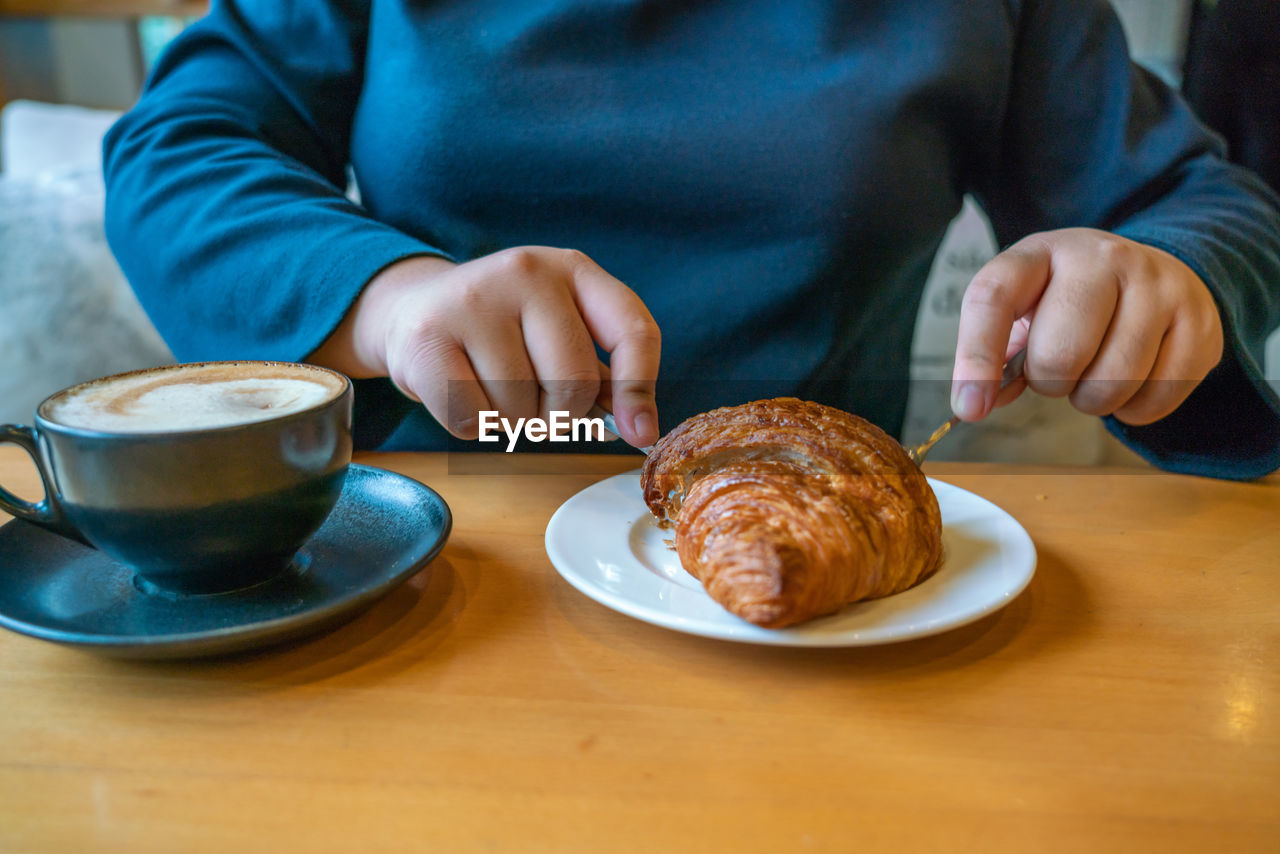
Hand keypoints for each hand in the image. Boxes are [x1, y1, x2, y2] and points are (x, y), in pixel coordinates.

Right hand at [310, 247, 660, 446]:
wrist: (411, 309)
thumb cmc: (503, 332)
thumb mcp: (558, 331)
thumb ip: (603, 376)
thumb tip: (639, 428)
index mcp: (573, 269)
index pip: (632, 329)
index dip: (639, 389)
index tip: (638, 431)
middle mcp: (526, 272)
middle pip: (573, 384)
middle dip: (560, 413)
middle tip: (535, 400)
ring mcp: (473, 300)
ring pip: (521, 407)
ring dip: (511, 419)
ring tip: (490, 385)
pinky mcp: (426, 337)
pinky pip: (472, 419)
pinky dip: (473, 425)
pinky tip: (461, 391)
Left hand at [950, 228, 1223, 425]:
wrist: (1148, 271)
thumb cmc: (1067, 301)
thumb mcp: (1023, 310)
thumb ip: (996, 356)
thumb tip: (975, 404)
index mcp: (1040, 252)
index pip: (993, 298)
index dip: (975, 358)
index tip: (969, 407)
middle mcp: (1101, 257)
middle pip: (1060, 356)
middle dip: (1051, 383)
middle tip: (1060, 370)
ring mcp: (1158, 283)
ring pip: (1111, 383)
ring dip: (1093, 401)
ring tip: (1096, 372)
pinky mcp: (1199, 317)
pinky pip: (1156, 397)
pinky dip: (1136, 409)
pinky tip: (1133, 381)